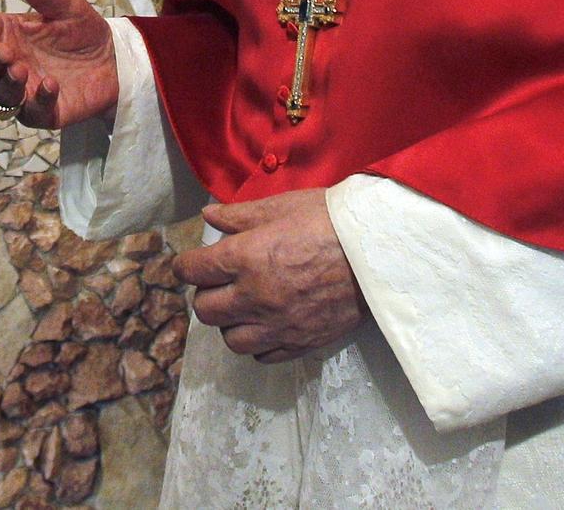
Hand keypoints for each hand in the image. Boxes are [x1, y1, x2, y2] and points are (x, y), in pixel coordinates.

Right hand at [0, 0, 117, 128]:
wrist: (116, 62)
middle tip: (4, 51)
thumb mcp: (68, 6)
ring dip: (6, 85)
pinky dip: (38, 100)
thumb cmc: (83, 30)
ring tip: (21, 70)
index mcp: (9, 33)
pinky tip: (51, 85)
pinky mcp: (43, 112)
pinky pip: (31, 113)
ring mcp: (24, 90)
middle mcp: (11, 63)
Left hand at [173, 190, 361, 360]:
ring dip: (230, 323)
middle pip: (206, 310)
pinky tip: (266, 324)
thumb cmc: (328, 221)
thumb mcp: (280, 207)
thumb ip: (238, 217)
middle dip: (206, 294)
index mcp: (245, 258)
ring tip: (242, 307)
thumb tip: (208, 216)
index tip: (192, 263)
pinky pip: (264, 356)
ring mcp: (279, 324)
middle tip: (219, 283)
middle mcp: (255, 296)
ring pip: (231, 340)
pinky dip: (258, 343)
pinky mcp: (302, 342)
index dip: (186, 266)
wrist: (378, 252)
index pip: (193, 271)